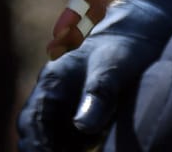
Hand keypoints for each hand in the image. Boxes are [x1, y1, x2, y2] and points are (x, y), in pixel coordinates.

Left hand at [5, 0, 111, 58]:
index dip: (77, 13)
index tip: (57, 32)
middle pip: (98, 3)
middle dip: (78, 30)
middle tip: (52, 50)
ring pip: (98, 5)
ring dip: (80, 28)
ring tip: (53, 48)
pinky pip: (93, 0)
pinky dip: (81, 18)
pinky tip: (62, 33)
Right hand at [16, 0, 171, 151]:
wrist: (139, 31)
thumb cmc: (125, 48)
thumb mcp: (113, 68)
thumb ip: (98, 94)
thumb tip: (82, 125)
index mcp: (54, 79)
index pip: (32, 120)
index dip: (35, 145)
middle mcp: (53, 92)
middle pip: (33, 129)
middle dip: (36, 149)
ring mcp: (64, 102)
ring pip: (45, 134)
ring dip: (46, 148)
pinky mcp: (79, 110)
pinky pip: (63, 137)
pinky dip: (60, 148)